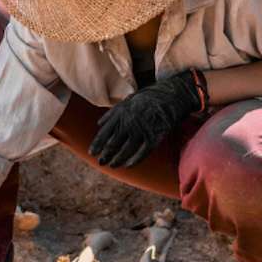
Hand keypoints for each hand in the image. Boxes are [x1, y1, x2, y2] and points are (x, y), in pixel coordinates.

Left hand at [89, 70, 203, 168]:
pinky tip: (128, 165)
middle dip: (105, 155)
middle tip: (100, 162)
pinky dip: (134, 160)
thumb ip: (112, 113)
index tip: (92, 153)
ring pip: (126, 150)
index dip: (97, 145)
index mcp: (120, 114)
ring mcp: (142, 130)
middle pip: (113, 144)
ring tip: (112, 165)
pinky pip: (142, 153)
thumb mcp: (127, 101)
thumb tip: (99, 124)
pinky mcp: (154, 137)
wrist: (169, 95)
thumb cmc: (146, 98)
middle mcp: (129, 123)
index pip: (105, 133)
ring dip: (117, 160)